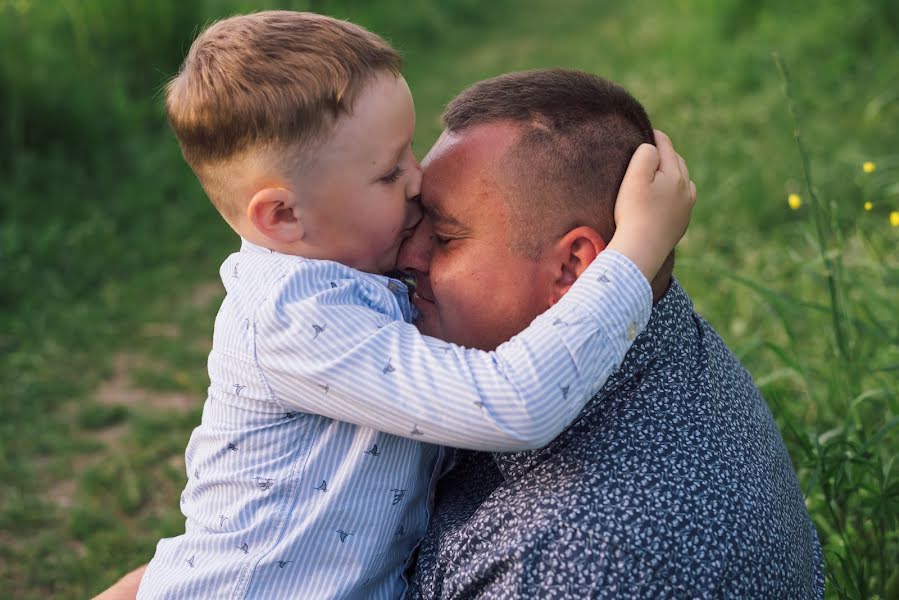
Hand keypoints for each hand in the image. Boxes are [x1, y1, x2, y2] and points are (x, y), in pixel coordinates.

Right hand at [606, 129, 695, 281]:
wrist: (640, 250)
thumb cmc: (633, 212)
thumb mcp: (635, 176)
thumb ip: (646, 154)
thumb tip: (652, 148)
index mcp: (676, 174)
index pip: (665, 145)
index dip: (654, 136)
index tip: (644, 131)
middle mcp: (686, 189)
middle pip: (677, 161)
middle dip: (665, 153)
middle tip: (649, 150)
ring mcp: (686, 208)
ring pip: (683, 181)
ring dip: (673, 173)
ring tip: (660, 172)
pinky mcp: (681, 224)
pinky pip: (682, 201)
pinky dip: (675, 193)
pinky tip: (666, 197)